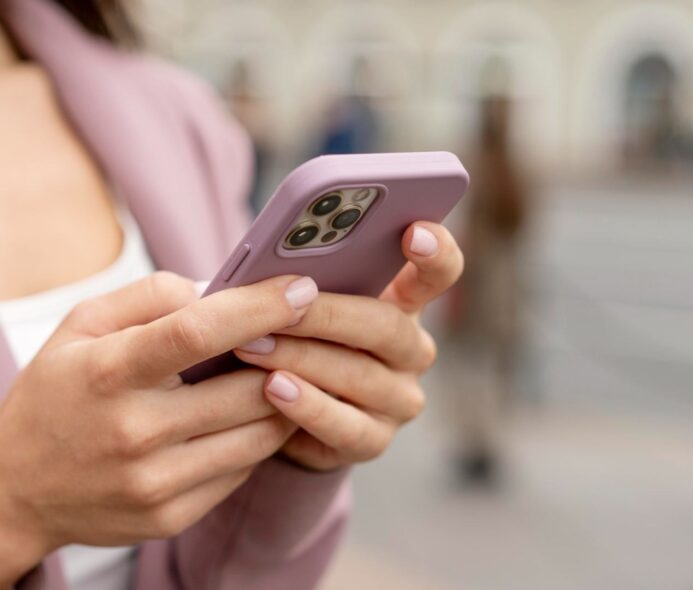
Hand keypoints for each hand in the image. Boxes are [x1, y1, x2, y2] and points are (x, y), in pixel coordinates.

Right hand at [0, 271, 318, 588]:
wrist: (12, 491)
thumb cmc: (55, 393)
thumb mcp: (80, 326)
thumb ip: (148, 296)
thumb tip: (216, 289)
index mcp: (107, 373)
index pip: (197, 333)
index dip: (258, 307)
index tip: (302, 288)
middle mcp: (133, 432)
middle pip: (246, 389)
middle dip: (286, 358)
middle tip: (299, 336)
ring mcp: (154, 483)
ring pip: (258, 435)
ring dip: (281, 401)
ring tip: (277, 375)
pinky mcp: (170, 517)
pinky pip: (242, 471)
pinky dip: (253, 440)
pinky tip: (240, 419)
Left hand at [234, 222, 462, 470]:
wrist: (282, 415)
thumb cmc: (293, 339)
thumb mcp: (301, 304)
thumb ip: (303, 280)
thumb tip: (272, 263)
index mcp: (403, 303)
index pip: (439, 272)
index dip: (435, 251)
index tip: (414, 232)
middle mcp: (412, 350)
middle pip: (387, 326)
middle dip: (328, 314)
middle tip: (281, 303)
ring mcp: (399, 399)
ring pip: (360, 376)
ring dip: (301, 358)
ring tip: (253, 346)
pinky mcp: (375, 441)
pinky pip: (345, 427)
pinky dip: (306, 406)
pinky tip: (273, 389)